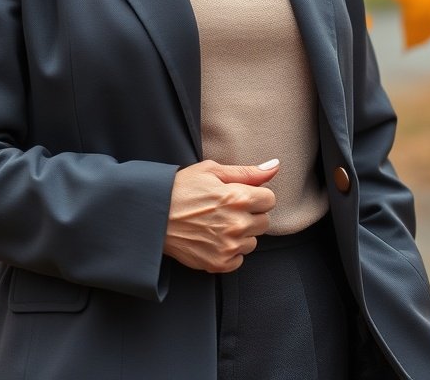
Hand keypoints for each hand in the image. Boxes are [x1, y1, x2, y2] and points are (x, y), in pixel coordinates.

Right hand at [163, 158, 279, 273]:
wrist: (154, 214)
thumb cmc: (181, 188)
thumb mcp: (212, 171)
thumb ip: (247, 171)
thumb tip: (275, 166)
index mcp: (238, 198)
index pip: (270, 200)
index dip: (256, 195)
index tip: (241, 195)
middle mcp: (237, 224)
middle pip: (264, 222)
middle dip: (251, 214)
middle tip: (227, 209)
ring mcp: (228, 246)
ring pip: (252, 241)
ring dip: (241, 233)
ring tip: (218, 223)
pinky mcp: (219, 263)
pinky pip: (239, 260)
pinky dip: (230, 251)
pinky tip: (213, 238)